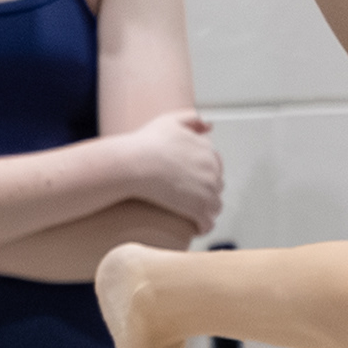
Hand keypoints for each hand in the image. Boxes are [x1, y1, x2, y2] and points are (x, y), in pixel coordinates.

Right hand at [116, 111, 224, 233]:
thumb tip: (209, 125)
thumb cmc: (144, 143)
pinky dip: (204, 226)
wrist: (132, 164)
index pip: (214, 165)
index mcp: (207, 150)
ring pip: (214, 206)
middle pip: (216, 186)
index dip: (203, 174)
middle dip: (206, 193)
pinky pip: (207, 222)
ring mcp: (207, 190)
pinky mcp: (197, 209)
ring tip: (192, 216)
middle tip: (188, 200)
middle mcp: (212, 169)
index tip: (191, 181)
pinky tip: (196, 229)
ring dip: (206, 212)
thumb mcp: (169, 121)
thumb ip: (191, 118)